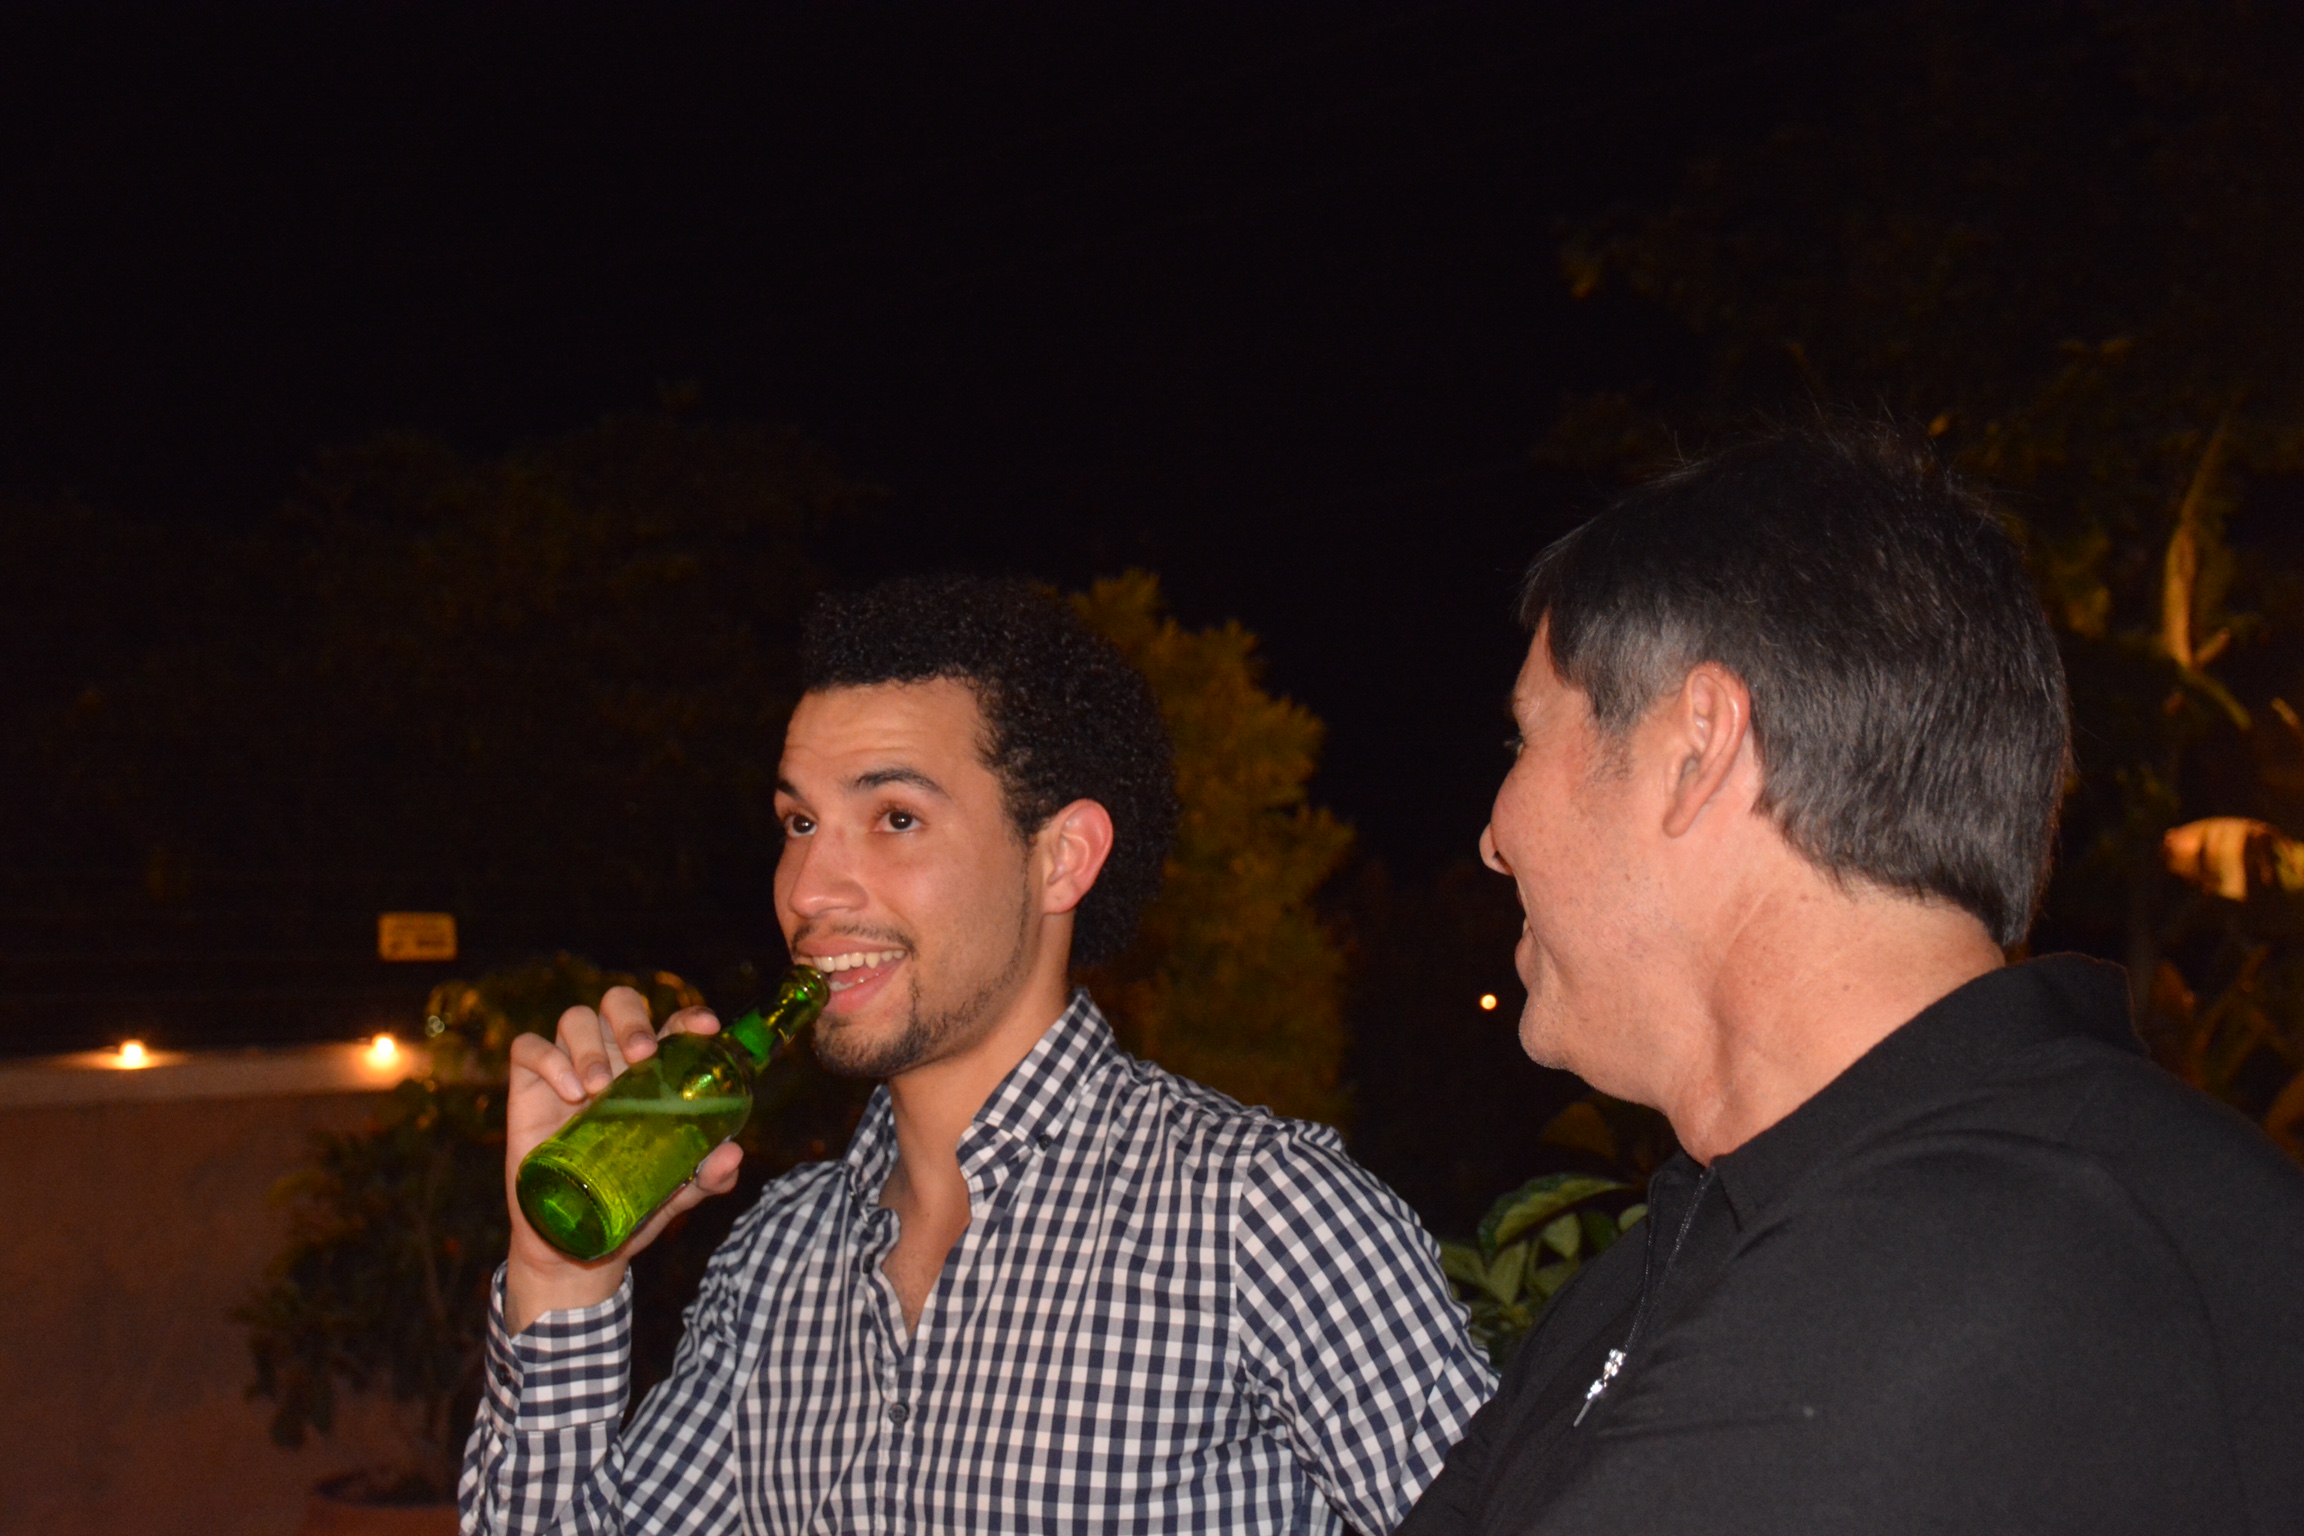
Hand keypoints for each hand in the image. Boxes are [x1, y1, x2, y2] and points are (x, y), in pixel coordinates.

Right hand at [501, 986, 745, 1333]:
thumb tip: (733, 1155)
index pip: (673, 1024)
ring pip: (576, 1018)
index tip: (705, 1028)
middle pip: (620, 1002)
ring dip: (589, 1046)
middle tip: (641, 1055)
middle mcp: (613, 1059)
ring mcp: (569, 1068)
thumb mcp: (678, 1193)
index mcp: (654, 1072)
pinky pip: (529, 1047)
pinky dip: (549, 1060)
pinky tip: (568, 1092)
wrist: (573, 1242)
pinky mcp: (529, 1085)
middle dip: (632, 1019)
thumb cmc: (630, 1202)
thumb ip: (708, 1177)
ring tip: (597, 1089)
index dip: (689, 1015)